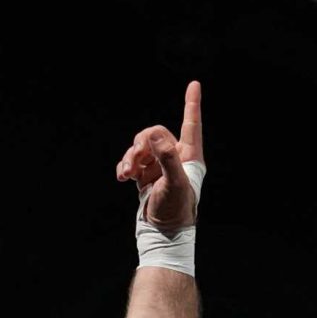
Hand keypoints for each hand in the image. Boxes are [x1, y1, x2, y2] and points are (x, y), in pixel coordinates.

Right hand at [114, 80, 203, 232]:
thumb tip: (153, 135)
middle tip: (135, 163)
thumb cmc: (176, 210)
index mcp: (189, 157)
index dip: (191, 104)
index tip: (194, 84)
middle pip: (154, 134)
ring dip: (130, 158)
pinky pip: (132, 161)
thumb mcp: (174, 183)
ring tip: (125, 175)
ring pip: (140, 148)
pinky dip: (124, 167)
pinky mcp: (145, 176)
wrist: (163, 233)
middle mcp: (175, 158)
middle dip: (141, 146)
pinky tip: (122, 177)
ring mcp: (159, 166)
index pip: (191, 125)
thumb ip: (166, 157)